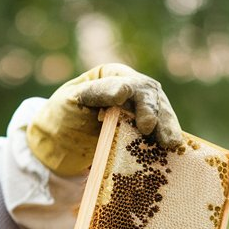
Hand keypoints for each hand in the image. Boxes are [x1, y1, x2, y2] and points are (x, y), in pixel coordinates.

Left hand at [26, 63, 182, 176]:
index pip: (134, 85)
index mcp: (114, 76)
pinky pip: (157, 134)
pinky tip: (171, 153)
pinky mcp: (141, 132)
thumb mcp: (72, 100)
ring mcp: (139, 111)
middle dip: (160, 118)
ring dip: (167, 129)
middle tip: (161, 137)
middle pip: (153, 100)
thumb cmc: (61, 116)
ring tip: (171, 145)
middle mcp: (131, 90)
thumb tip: (124, 91)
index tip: (146, 125)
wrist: (56, 144)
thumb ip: (95, 92)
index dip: (144, 103)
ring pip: (161, 116)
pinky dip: (163, 142)